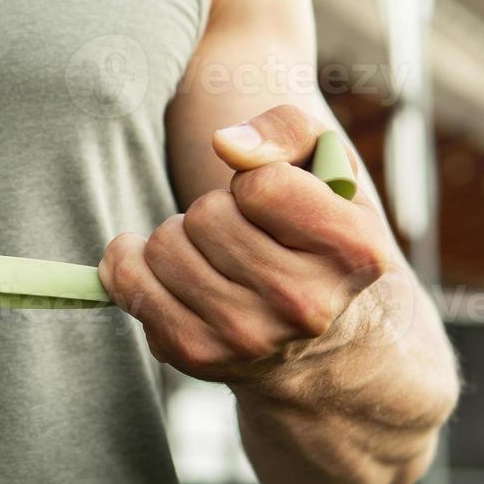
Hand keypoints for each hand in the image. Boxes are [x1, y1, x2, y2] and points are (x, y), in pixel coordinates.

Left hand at [98, 104, 394, 384]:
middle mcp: (305, 305)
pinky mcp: (196, 355)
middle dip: (213, 211)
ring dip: (177, 237)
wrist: (312, 336)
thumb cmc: (311, 230)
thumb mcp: (325, 165)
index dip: (253, 183)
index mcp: (353, 252)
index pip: (262, 185)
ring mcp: (248, 338)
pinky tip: (166, 272)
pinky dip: (132, 263)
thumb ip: (287, 129)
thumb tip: (227, 144)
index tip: (270, 205)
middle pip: (206, 216)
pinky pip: (129, 282)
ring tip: (213, 257)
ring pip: (164, 246)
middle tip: (240, 236)